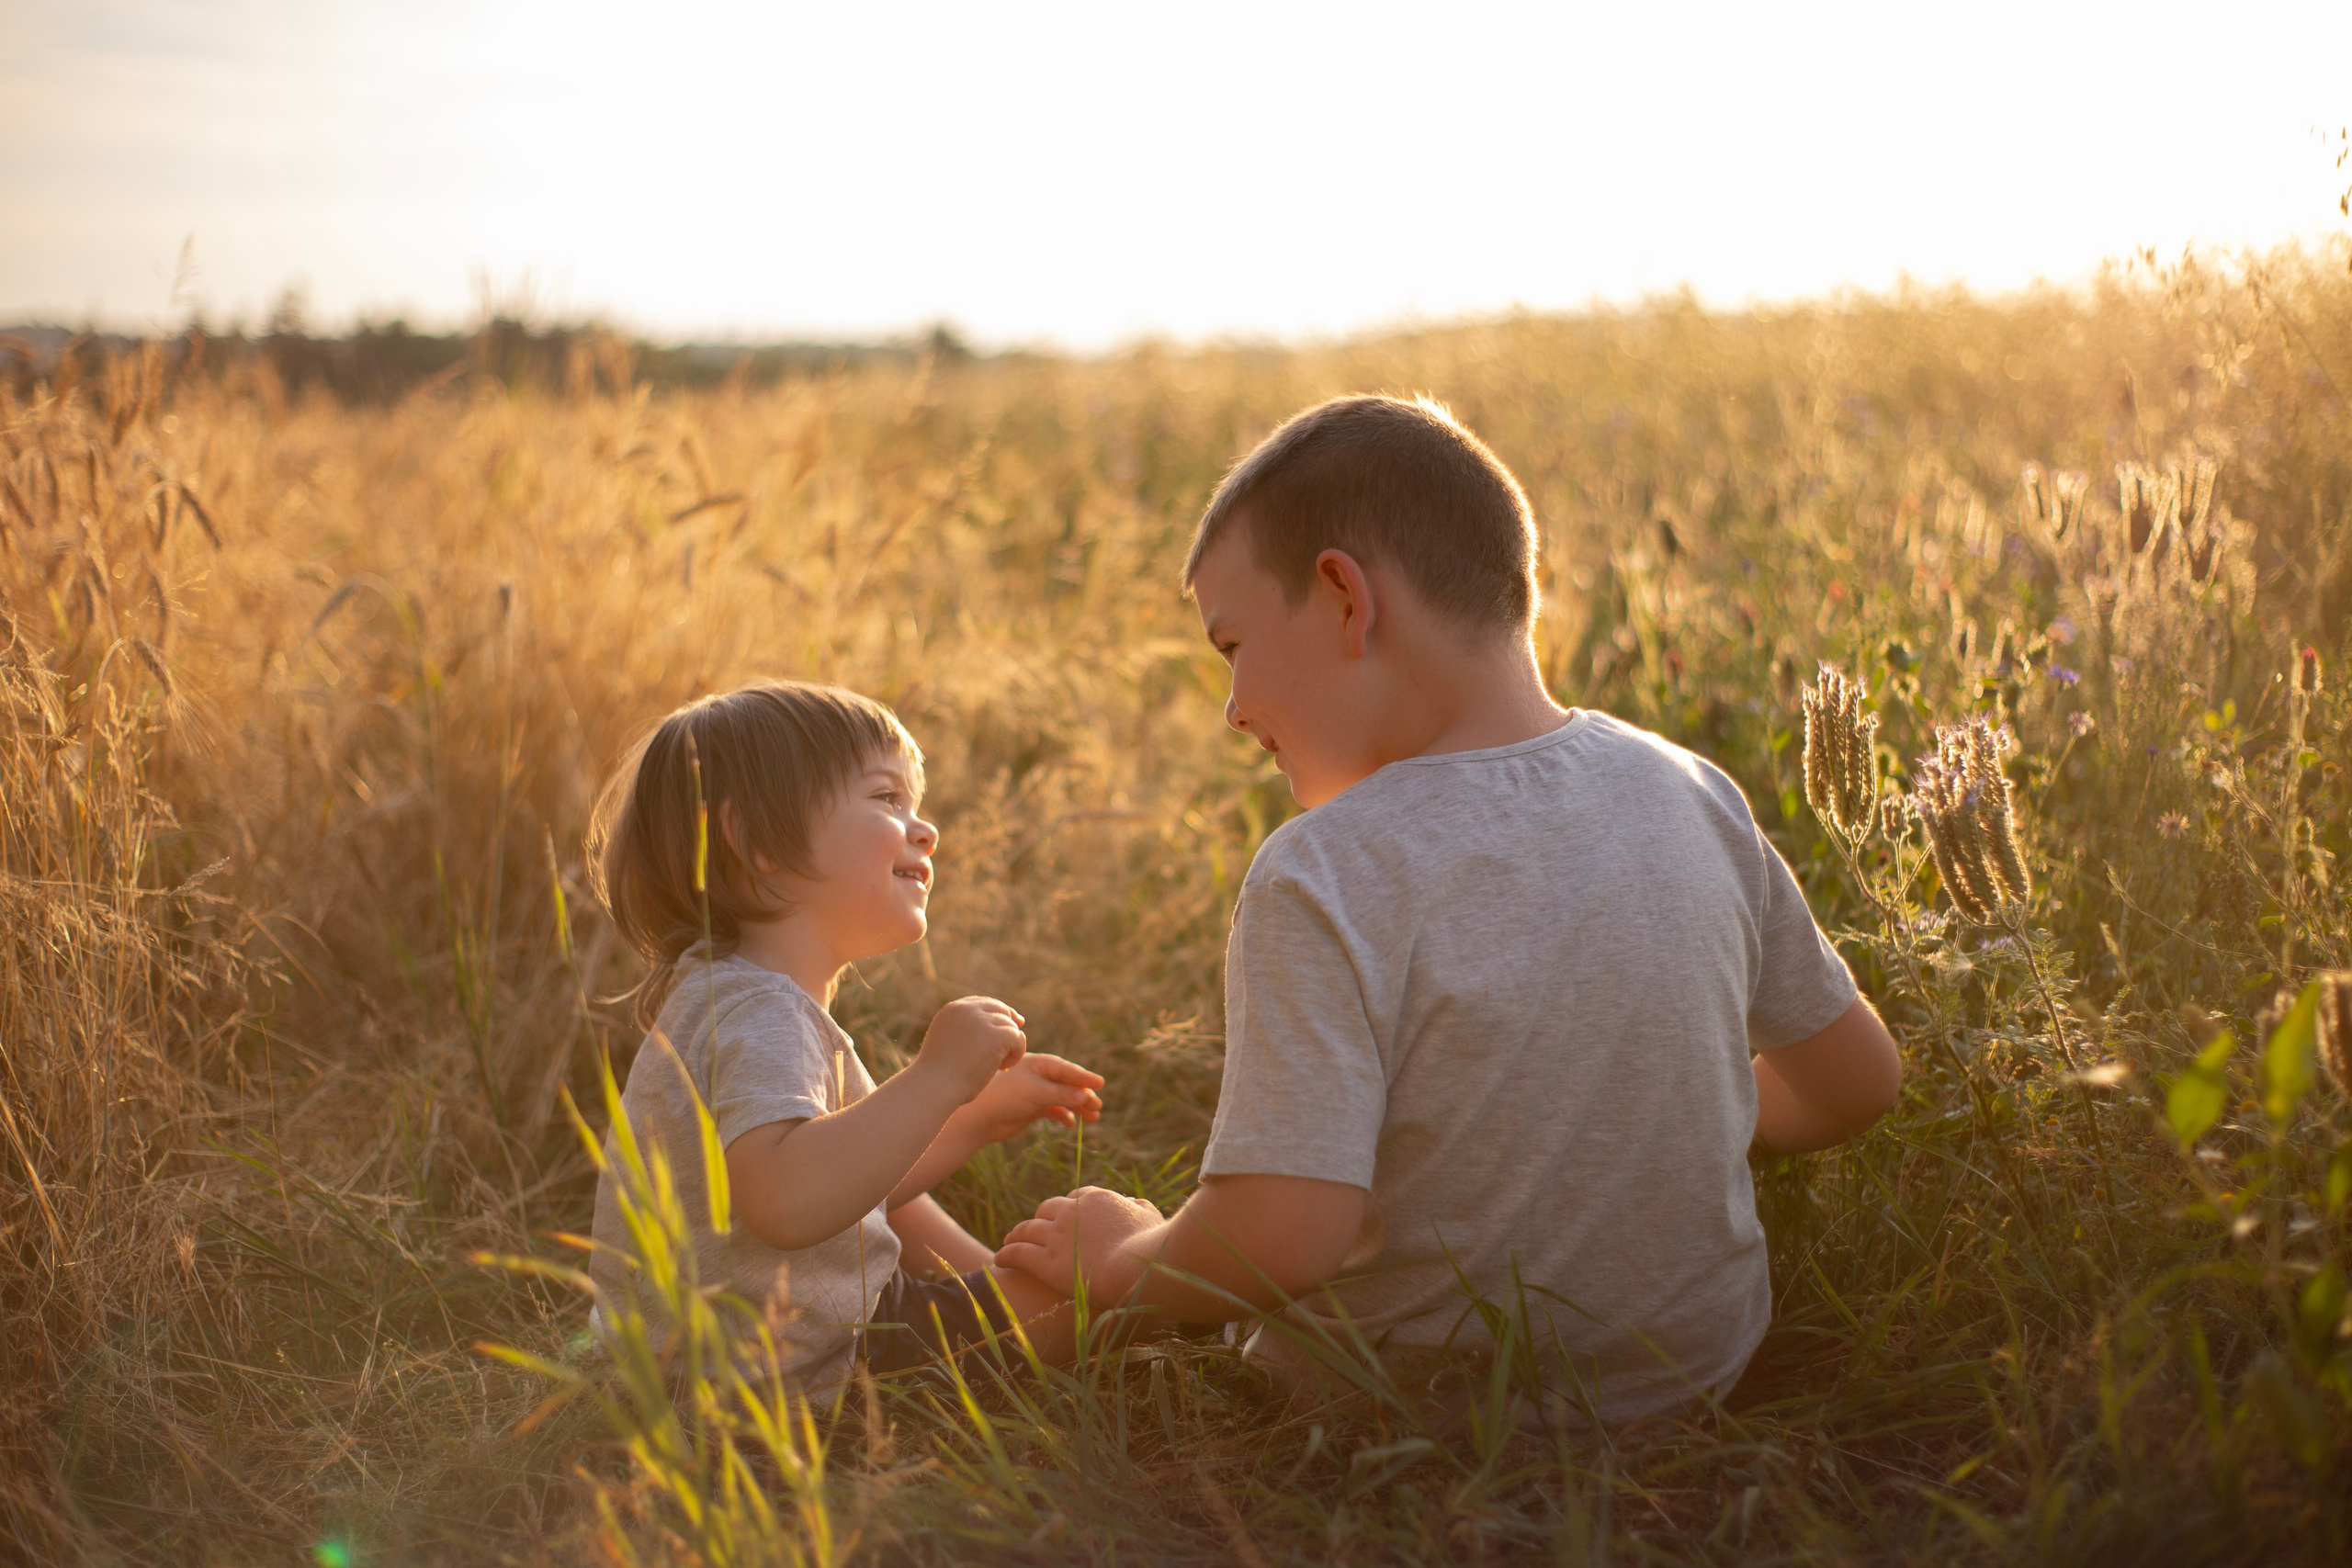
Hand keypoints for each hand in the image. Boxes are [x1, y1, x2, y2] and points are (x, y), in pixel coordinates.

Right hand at [916, 996, 1026, 1101]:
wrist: (935, 1087)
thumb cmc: (942, 1076)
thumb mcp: (951, 1043)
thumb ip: (969, 1030)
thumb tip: (1000, 1024)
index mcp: (953, 1009)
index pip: (985, 1004)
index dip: (1000, 1015)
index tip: (1010, 1029)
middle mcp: (967, 1009)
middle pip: (1001, 1010)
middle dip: (1009, 1028)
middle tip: (1009, 1051)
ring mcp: (982, 1021)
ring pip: (1011, 1027)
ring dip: (1010, 1047)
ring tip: (999, 1067)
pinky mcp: (996, 1035)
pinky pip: (1018, 1039)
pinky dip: (1016, 1054)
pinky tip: (1004, 1068)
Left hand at [954, 1054, 1104, 1143]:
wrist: (979, 1116)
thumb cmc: (1006, 1096)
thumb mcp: (1037, 1092)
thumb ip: (1062, 1094)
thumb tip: (1086, 1096)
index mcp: (1038, 1064)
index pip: (1067, 1069)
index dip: (1084, 1077)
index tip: (1101, 1084)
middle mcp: (1039, 1076)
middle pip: (1068, 1085)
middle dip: (1083, 1095)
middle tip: (1097, 1107)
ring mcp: (1036, 1092)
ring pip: (1063, 1099)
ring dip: (1077, 1107)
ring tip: (1092, 1118)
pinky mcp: (1032, 1108)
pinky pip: (1054, 1110)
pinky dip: (1063, 1116)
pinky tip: (1070, 1124)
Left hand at [993, 1186, 1163, 1298]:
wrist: (1136, 1268)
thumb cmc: (1150, 1246)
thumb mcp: (1151, 1218)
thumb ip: (1141, 1207)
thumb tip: (1135, 1202)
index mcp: (1097, 1200)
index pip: (1074, 1198)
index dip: (1067, 1209)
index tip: (1063, 1219)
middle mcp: (1072, 1212)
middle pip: (1047, 1209)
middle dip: (1039, 1219)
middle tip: (1033, 1230)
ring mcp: (1057, 1236)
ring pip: (1027, 1229)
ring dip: (1017, 1234)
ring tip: (1009, 1241)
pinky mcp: (1045, 1261)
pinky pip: (1018, 1253)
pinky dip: (1006, 1254)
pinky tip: (999, 1260)